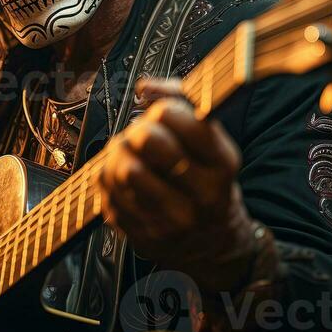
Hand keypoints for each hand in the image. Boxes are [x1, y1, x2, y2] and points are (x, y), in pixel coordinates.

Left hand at [98, 81, 256, 292]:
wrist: (210, 244)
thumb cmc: (205, 180)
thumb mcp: (211, 143)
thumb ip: (181, 103)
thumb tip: (145, 87)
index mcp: (222, 167)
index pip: (190, 125)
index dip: (166, 109)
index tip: (161, 112)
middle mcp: (201, 198)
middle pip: (150, 142)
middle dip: (139, 129)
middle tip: (141, 132)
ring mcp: (170, 222)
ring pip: (124, 168)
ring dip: (119, 153)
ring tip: (128, 154)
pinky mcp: (142, 235)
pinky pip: (108, 192)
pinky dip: (110, 177)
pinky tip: (123, 178)